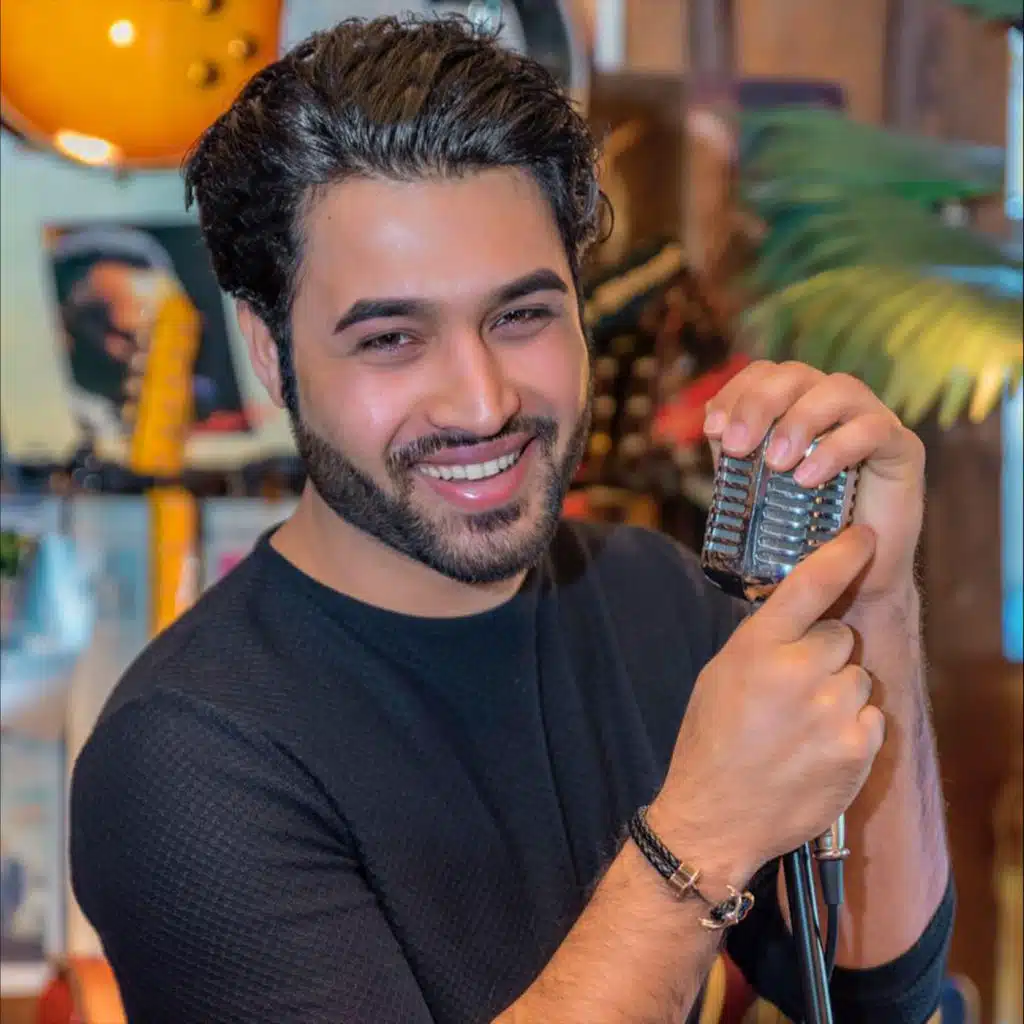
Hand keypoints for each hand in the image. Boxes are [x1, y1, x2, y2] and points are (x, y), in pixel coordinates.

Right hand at [650, 527, 885, 890]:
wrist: (716, 816)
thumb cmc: (711, 742)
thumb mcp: (720, 674)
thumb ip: (762, 641)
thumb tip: (800, 615)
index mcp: (757, 646)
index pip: (809, 584)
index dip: (842, 554)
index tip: (865, 536)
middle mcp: (798, 671)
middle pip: (841, 635)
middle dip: (824, 654)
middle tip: (794, 686)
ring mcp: (832, 710)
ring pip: (859, 676)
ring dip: (839, 692)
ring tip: (803, 723)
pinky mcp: (857, 748)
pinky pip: (872, 715)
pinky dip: (852, 727)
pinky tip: (818, 747)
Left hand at [703, 360, 925, 603]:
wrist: (850, 579)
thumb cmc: (802, 533)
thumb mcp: (758, 493)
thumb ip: (738, 458)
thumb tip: (713, 428)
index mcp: (797, 407)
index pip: (766, 373)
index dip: (736, 392)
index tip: (712, 430)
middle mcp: (835, 405)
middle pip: (797, 374)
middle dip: (759, 403)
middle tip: (737, 445)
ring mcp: (872, 421)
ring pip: (840, 389)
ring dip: (799, 420)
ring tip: (775, 463)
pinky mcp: (903, 448)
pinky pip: (876, 429)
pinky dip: (837, 448)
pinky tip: (808, 479)